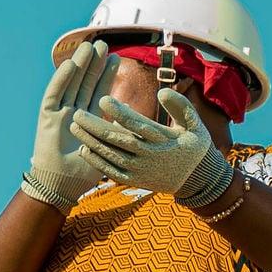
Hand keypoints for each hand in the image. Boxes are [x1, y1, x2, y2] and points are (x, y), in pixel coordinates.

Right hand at [23, 41, 123, 207]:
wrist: (60, 187)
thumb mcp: (107, 149)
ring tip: (89, 47)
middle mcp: (73, 114)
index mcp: (89, 121)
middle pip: (84, 83)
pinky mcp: (46, 117)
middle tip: (104, 44)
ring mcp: (59, 114)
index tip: (116, 58)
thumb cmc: (83, 174)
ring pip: (71, 84)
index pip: (98, 92)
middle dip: (93, 64)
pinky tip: (71, 64)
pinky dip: (61, 79)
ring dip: (80, 66)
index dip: (106, 76)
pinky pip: (54, 94)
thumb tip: (134, 116)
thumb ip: (117, 131)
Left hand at [71, 87, 235, 209]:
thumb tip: (161, 91)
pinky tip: (84, 149)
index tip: (103, 99)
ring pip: (111, 156)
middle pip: (118, 140)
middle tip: (77, 113)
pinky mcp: (135, 181)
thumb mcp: (195, 124)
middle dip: (95, 127)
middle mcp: (150, 156)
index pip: (138, 125)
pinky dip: (97, 162)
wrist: (197, 179)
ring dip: (91, 142)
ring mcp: (141, 171)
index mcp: (164, 140)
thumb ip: (180, 106)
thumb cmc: (193, 146)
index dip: (120, 112)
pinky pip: (112, 172)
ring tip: (74, 127)